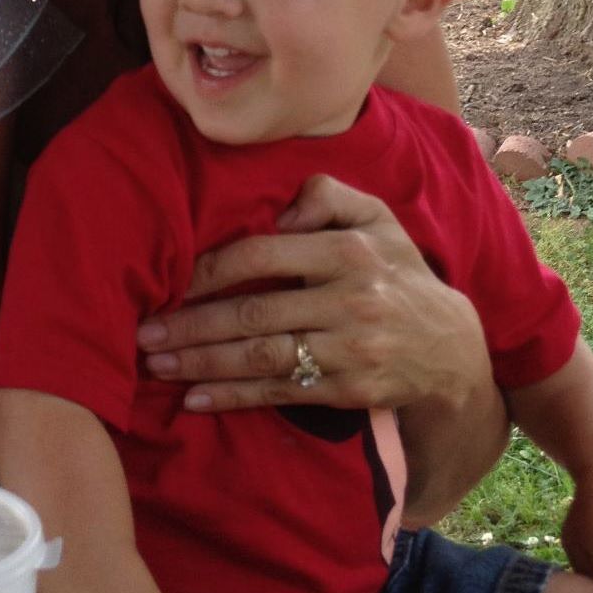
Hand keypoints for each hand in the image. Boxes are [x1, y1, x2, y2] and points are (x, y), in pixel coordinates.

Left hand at [136, 174, 491, 413]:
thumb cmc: (393, 270)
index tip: (168, 279)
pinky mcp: (348, 389)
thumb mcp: (374, 217)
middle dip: (191, 325)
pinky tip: (194, 399)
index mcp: (347, 251)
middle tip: (143, 331)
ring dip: (201, 363)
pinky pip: (279, 392)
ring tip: (155, 363)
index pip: (260, 256)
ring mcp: (349, 350)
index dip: (209, 270)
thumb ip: (327, 194)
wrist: (450, 346)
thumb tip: (281, 211)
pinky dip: (233, 397)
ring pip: (260, 356)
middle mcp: (348, 300)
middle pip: (253, 313)